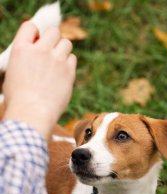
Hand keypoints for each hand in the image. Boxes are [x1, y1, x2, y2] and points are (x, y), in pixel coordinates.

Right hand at [3, 22, 76, 139]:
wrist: (32, 114)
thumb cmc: (19, 100)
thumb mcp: (13, 74)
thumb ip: (24, 59)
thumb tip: (33, 55)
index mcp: (20, 49)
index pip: (30, 26)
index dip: (35, 34)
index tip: (36, 43)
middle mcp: (39, 50)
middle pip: (53, 31)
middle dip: (52, 40)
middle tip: (50, 54)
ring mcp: (56, 60)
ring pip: (66, 43)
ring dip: (62, 50)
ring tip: (57, 64)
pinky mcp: (69, 72)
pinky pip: (73, 58)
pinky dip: (69, 64)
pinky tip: (62, 75)